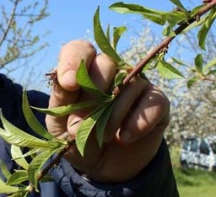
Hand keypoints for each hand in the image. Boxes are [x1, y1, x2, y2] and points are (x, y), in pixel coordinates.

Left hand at [46, 40, 169, 183]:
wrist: (103, 166)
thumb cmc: (78, 138)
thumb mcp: (59, 125)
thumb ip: (61, 101)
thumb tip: (68, 81)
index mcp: (83, 71)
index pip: (80, 50)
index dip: (74, 61)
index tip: (69, 84)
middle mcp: (111, 71)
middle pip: (106, 63)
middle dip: (92, 95)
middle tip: (80, 125)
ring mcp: (136, 84)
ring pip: (129, 84)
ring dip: (112, 115)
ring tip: (102, 137)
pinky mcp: (157, 102)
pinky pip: (154, 102)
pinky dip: (138, 122)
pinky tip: (125, 137)